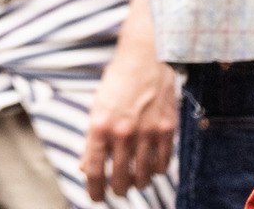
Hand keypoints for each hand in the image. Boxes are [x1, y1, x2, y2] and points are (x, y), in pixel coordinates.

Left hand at [80, 24, 178, 199]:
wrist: (146, 58)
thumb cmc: (117, 82)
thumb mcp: (97, 107)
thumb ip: (93, 139)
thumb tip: (86, 168)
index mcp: (100, 125)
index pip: (94, 169)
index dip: (93, 189)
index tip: (95, 198)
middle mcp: (123, 132)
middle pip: (119, 178)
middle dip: (117, 189)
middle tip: (116, 190)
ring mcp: (147, 132)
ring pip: (143, 176)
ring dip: (137, 183)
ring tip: (134, 181)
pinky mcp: (167, 130)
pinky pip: (163, 164)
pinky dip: (156, 171)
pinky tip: (151, 167)